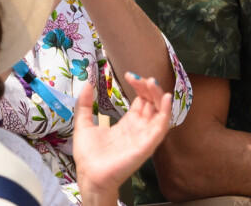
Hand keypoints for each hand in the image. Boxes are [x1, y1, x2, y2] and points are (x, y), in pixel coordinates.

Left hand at [73, 73, 171, 197]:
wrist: (90, 176)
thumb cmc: (88, 156)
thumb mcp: (84, 124)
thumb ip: (84, 104)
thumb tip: (87, 84)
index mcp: (127, 123)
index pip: (141, 100)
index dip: (138, 86)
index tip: (129, 75)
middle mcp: (139, 127)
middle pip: (152, 102)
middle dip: (148, 87)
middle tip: (138, 77)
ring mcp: (144, 135)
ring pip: (159, 110)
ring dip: (158, 94)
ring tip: (151, 82)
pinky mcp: (148, 144)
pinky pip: (162, 126)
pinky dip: (166, 111)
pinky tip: (165, 97)